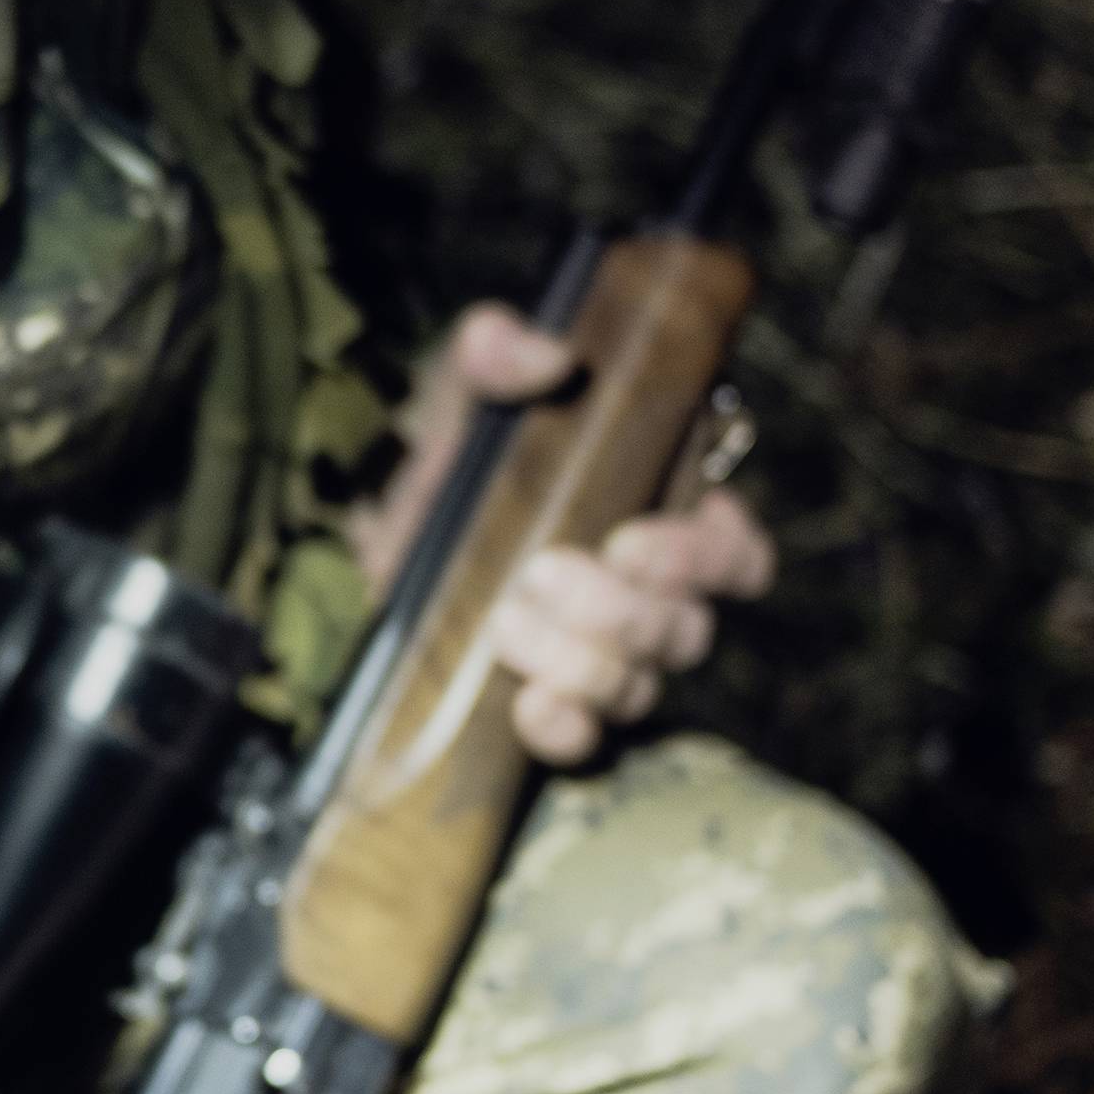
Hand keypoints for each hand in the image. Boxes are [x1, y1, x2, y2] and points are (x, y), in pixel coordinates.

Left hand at [345, 303, 774, 765]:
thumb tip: (544, 357)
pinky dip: (566, 727)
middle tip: (541, 569)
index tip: (636, 539)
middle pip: (685, 627)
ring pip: (638, 682)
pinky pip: (586, 740)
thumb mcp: (457, 386)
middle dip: (619, 608)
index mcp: (653, 513)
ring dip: (578, 656)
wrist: (358, 520)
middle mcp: (643, 593)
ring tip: (505, 616)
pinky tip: (528, 703)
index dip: (714, 557)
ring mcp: (597, 654)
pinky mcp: (545, 700)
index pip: (736, 555)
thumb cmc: (438, 445)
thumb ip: (495, 352)